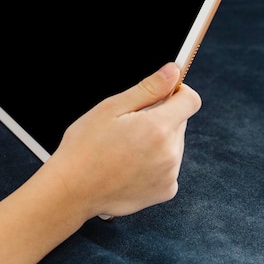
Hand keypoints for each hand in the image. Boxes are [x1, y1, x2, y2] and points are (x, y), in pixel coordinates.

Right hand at [47, 63, 201, 219]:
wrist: (73, 189)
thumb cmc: (84, 147)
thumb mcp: (111, 108)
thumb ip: (148, 89)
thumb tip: (173, 71)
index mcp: (157, 127)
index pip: (190, 101)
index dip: (177, 92)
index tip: (160, 95)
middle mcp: (170, 153)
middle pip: (179, 123)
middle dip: (160, 118)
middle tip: (127, 126)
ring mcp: (170, 175)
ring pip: (173, 145)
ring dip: (157, 142)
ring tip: (125, 149)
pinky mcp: (165, 191)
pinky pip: (168, 168)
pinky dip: (155, 164)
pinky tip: (129, 166)